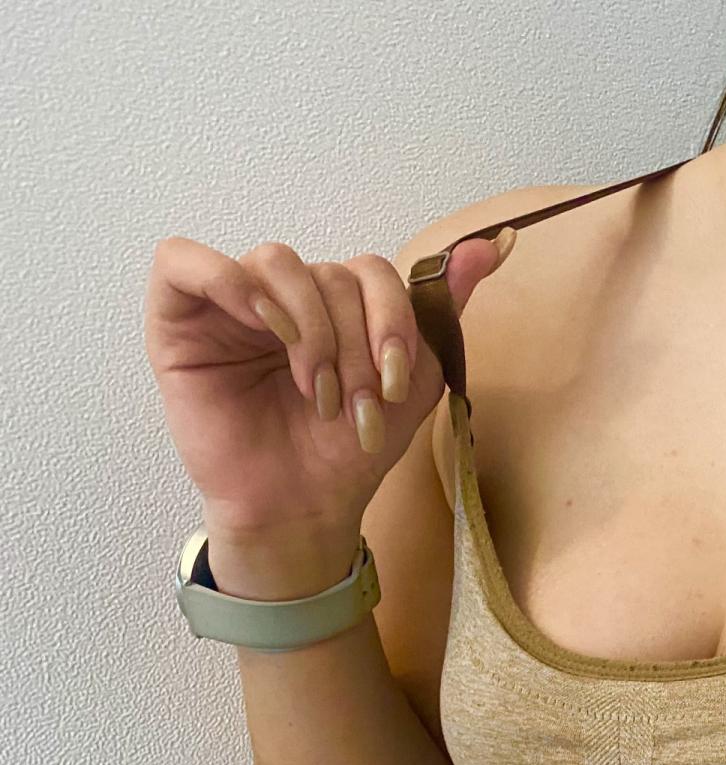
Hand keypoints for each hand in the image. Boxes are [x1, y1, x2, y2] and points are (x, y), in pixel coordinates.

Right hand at [142, 223, 512, 540]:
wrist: (302, 505)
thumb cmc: (347, 448)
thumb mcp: (415, 379)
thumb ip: (442, 308)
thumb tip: (493, 244)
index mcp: (339, 303)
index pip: (370, 272)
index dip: (391, 322)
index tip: (397, 384)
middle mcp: (286, 295)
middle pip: (329, 274)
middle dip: (355, 347)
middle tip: (355, 406)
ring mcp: (231, 303)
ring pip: (277, 263)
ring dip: (311, 333)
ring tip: (316, 394)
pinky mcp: (178, 317)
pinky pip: (185, 260)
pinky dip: (230, 284)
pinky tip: (264, 330)